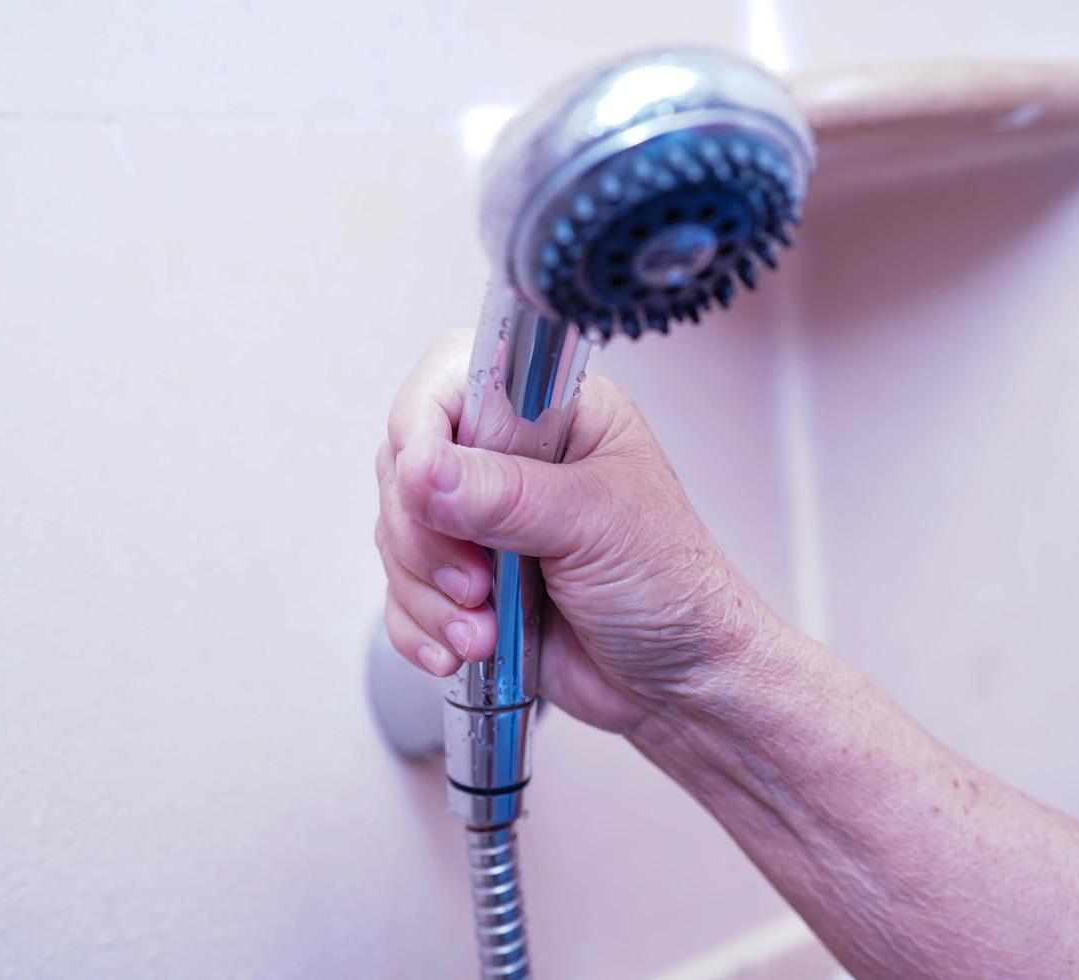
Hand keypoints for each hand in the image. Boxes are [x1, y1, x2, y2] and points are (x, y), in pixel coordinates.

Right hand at [374, 331, 769, 733]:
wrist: (682, 682)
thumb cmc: (673, 588)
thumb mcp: (596, 524)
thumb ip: (504, 494)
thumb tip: (420, 468)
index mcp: (553, 413)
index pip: (450, 382)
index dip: (420, 430)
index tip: (424, 487)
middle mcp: (509, 459)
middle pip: (405, 465)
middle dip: (425, 537)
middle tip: (476, 582)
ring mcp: (481, 523)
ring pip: (397, 536)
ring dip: (429, 595)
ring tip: (485, 628)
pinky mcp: (464, 583)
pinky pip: (402, 595)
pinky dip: (420, 628)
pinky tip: (462, 648)